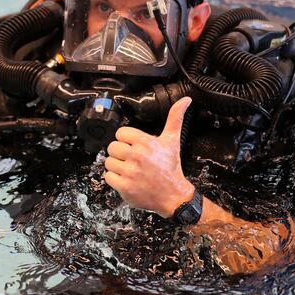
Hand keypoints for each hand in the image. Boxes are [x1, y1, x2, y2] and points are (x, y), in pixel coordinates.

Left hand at [103, 97, 194, 217]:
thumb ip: (175, 118)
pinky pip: (108, 177)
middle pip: (112, 147)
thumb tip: (186, 99)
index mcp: (146, 142)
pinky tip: (127, 179)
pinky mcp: (125, 186)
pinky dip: (115, 180)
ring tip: (130, 170)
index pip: (120, 133)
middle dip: (121, 154)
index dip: (126, 140)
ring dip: (117, 167)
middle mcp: (137, 156)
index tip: (135, 147)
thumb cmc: (171, 167)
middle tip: (132, 160)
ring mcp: (130, 172)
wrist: (173, 195)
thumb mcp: (172, 140)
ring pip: (109, 162)